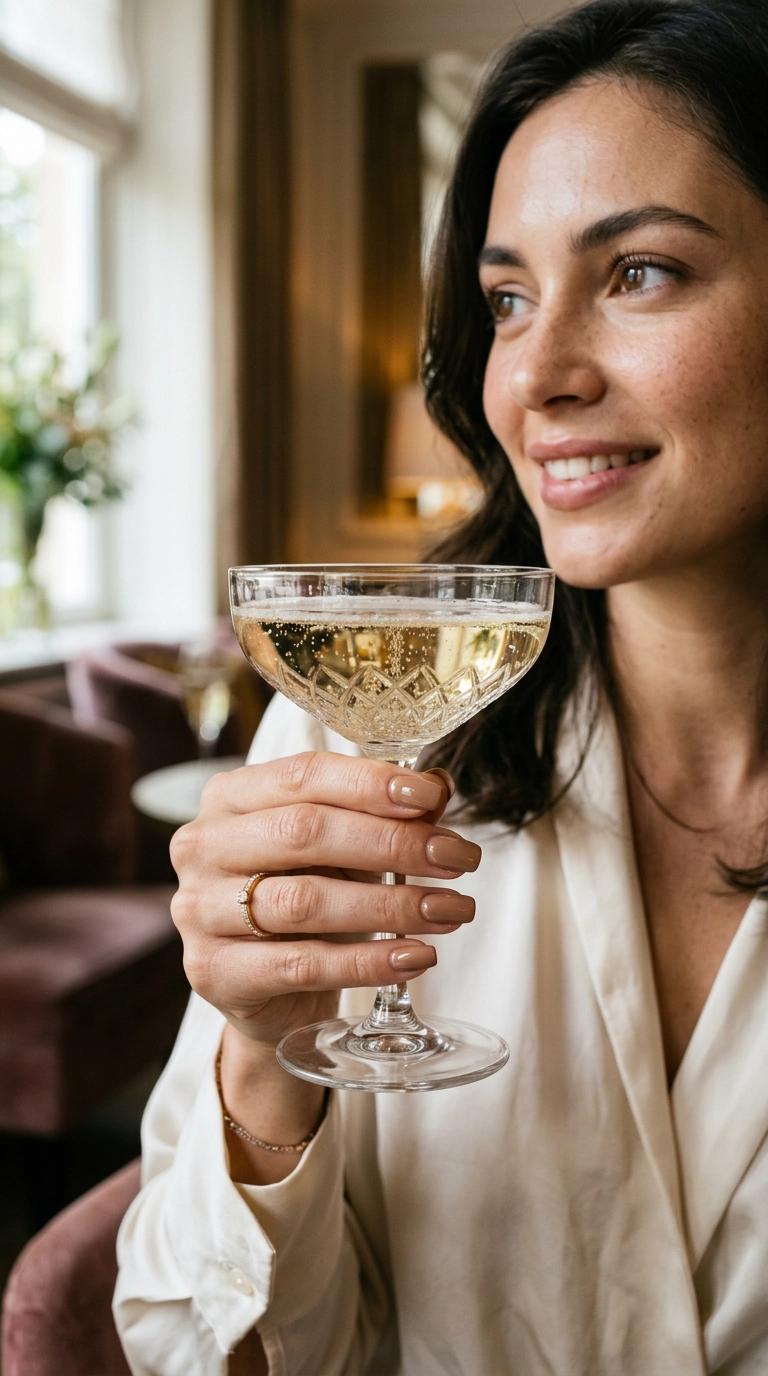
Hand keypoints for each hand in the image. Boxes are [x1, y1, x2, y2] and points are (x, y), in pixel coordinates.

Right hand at [170, 751, 479, 1049]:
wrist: (268, 990)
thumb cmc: (305, 896)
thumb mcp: (344, 849)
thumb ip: (386, 814)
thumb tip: (438, 786)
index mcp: (230, 797)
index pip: (304, 775)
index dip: (371, 783)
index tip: (433, 798)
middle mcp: (203, 845)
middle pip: (305, 832)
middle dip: (393, 843)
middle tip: (457, 858)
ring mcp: (199, 910)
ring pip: (305, 901)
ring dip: (390, 906)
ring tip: (449, 910)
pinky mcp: (213, 971)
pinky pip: (301, 964)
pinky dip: (366, 962)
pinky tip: (415, 957)